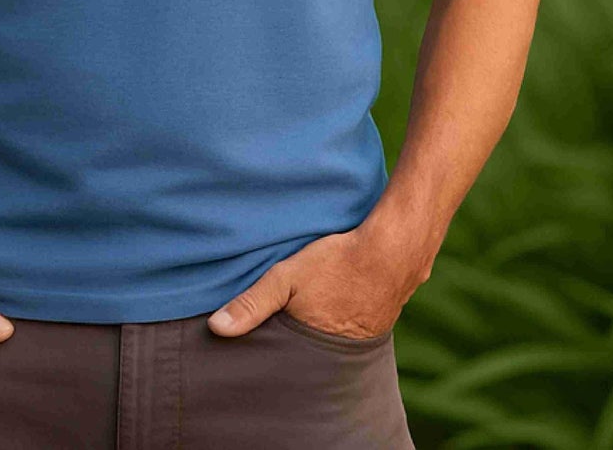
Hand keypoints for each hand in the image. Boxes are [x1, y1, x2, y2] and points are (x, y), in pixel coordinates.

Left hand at [206, 217, 432, 339]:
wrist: (395, 248)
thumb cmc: (337, 262)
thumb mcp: (286, 278)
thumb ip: (252, 303)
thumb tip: (216, 328)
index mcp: (317, 346)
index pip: (291, 364)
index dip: (278, 356)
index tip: (263, 353)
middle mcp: (344, 350)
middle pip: (314, 354)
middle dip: (301, 347)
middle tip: (289, 331)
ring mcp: (368, 334)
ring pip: (337, 339)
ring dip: (326, 331)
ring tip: (315, 317)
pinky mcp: (383, 316)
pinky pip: (359, 324)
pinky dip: (348, 316)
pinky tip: (343, 301)